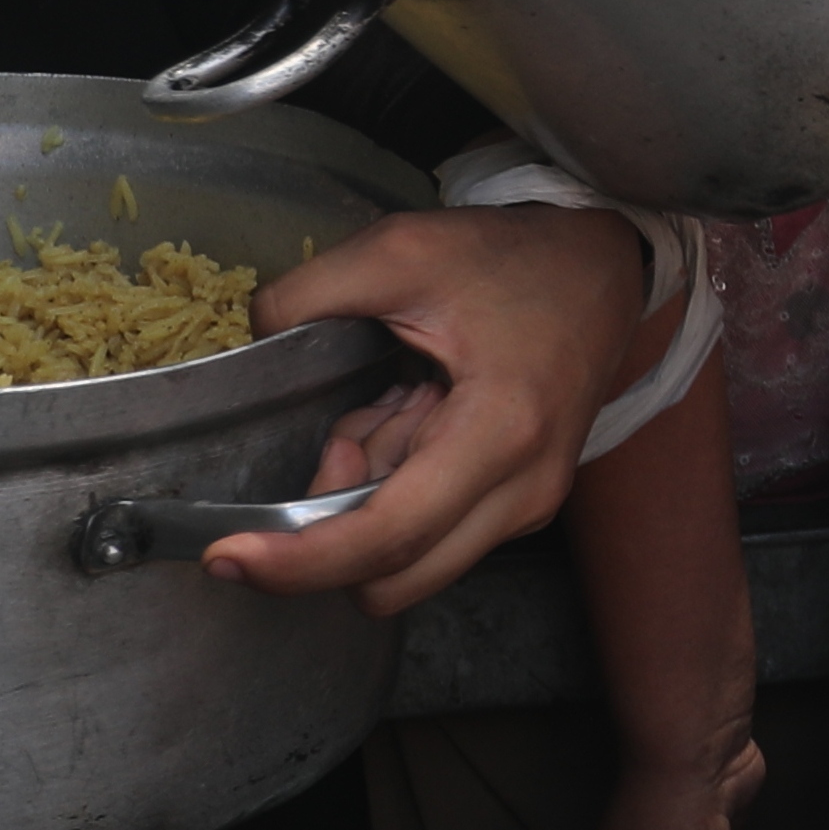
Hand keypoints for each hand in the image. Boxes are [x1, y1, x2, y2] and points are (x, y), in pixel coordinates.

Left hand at [230, 200, 664, 608]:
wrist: (600, 268)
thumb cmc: (513, 260)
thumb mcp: (400, 250)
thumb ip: (307, 295)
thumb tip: (249, 345)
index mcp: (502, 430)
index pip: (387, 535)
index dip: (297, 560)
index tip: (228, 557)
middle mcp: (524, 492)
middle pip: (390, 579)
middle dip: (331, 529)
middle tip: (348, 432)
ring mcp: (529, 507)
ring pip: (404, 566)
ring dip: (365, 509)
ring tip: (391, 414)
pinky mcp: (521, 509)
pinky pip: (429, 540)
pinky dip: (395, 498)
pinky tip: (414, 424)